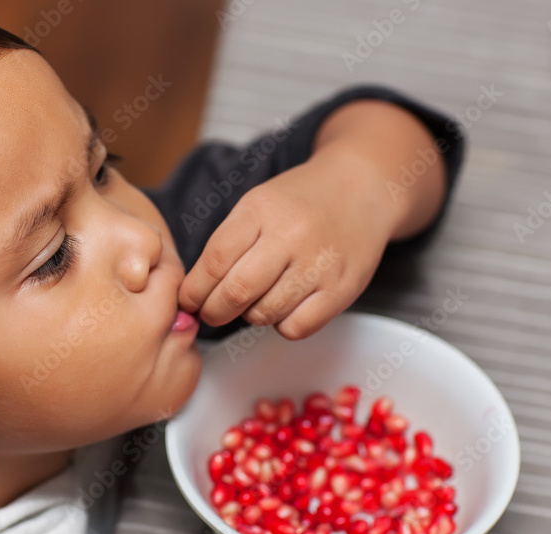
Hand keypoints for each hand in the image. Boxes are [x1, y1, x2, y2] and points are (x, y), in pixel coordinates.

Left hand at [177, 148, 394, 340]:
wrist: (361, 189)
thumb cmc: (300, 204)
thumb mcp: (257, 205)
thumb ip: (227, 244)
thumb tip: (194, 295)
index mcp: (260, 210)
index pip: (214, 262)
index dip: (194, 290)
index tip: (189, 301)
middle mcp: (291, 236)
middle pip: (236, 292)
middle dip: (214, 312)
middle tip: (212, 313)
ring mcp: (319, 264)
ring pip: (264, 314)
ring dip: (250, 315)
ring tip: (257, 299)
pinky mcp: (342, 289)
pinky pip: (296, 328)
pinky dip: (282, 324)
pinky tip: (286, 305)